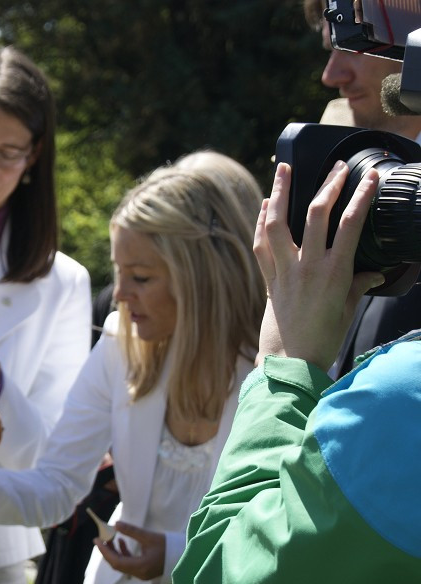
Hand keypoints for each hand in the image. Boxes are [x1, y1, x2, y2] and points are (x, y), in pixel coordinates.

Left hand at [93, 521, 164, 580]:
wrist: (184, 556)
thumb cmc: (168, 546)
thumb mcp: (149, 536)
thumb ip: (132, 531)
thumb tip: (116, 523)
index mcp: (141, 566)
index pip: (116, 561)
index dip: (105, 551)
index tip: (96, 540)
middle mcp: (140, 573)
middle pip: (117, 564)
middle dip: (107, 551)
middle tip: (100, 538)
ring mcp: (141, 573)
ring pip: (122, 564)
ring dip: (114, 551)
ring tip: (110, 537)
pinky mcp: (144, 570)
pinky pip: (128, 563)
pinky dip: (123, 554)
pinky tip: (121, 542)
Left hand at [254, 161, 384, 369]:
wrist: (291, 361)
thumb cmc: (324, 338)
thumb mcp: (349, 309)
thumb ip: (360, 285)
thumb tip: (376, 272)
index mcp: (335, 271)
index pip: (351, 224)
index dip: (361, 196)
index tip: (368, 177)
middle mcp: (308, 266)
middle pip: (316, 214)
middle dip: (328, 185)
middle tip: (336, 167)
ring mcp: (285, 270)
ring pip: (278, 223)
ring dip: (281, 193)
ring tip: (283, 169)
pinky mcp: (268, 279)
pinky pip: (262, 245)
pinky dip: (262, 222)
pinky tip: (266, 205)